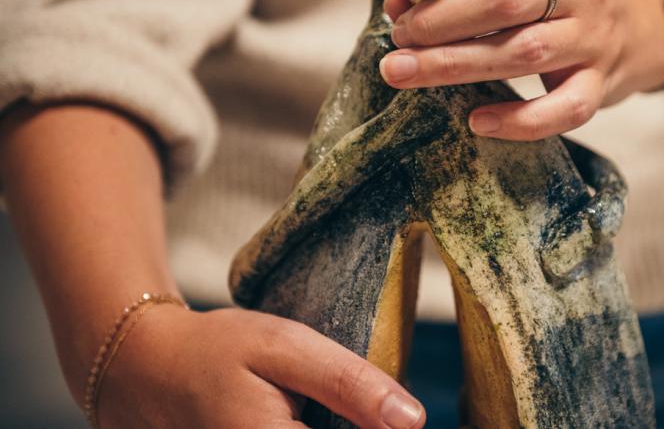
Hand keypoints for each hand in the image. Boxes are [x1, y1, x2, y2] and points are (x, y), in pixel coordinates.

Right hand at [96, 306, 424, 427]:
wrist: (143, 372)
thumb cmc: (214, 352)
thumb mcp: (285, 348)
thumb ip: (350, 384)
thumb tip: (413, 421)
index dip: (383, 427)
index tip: (397, 414)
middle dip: (357, 425)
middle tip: (366, 406)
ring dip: (338, 426)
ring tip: (315, 405)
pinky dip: (316, 428)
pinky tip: (306, 416)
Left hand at [380, 0, 663, 140]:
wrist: (642, 15)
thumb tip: (397, 5)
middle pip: (506, 0)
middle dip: (441, 20)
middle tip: (399, 35)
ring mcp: (593, 36)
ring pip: (524, 53)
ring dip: (454, 66)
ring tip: (404, 71)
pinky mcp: (600, 83)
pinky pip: (563, 110)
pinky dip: (519, 120)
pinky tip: (477, 122)